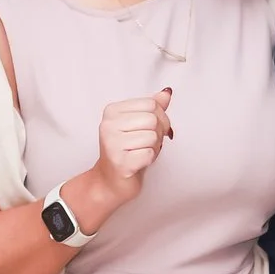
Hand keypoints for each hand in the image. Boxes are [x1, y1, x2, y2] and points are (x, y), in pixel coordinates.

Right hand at [92, 87, 173, 209]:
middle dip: (158, 133)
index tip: (152, 129)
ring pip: (153, 136)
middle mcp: (108, 125)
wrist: (110, 180)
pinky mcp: (120, 162)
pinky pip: (149, 154)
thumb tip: (166, 93)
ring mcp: (112, 144)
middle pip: (153, 119)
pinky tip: (138, 162)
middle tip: (146, 143)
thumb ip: (152, 108)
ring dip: (154, 147)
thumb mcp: (138, 124)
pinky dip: (149, 159)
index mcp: (112, 111)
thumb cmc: (126, 151)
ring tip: (141, 152)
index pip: (151, 103)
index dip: (160, 117)